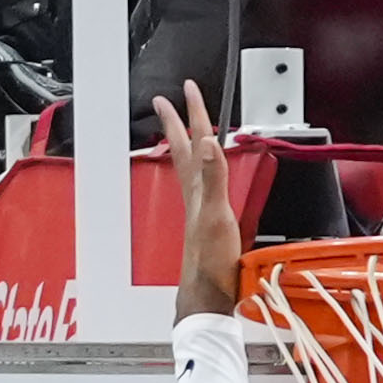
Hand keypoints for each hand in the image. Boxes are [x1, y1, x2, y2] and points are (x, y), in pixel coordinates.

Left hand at [153, 82, 244, 319]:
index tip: (188, 88)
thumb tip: (206, 142)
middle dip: (177, 122)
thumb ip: (213, 177)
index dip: (193, 114)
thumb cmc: (212, 260)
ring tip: (181, 130)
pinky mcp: (205, 222)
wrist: (208, 294)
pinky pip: (198, 185)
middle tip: (167, 99)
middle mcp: (195, 194)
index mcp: (198, 187)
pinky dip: (199, 172)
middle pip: (183, 149)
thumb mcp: (216, 214)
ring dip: (185, 144)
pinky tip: (202, 177)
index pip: (195, 141)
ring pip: (188, 166)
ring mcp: (198, 208)